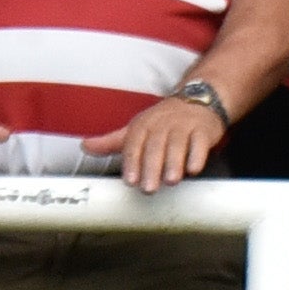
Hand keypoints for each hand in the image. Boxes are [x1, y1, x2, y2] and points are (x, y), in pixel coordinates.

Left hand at [87, 89, 229, 192]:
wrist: (198, 100)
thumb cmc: (163, 122)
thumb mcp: (136, 129)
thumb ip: (111, 142)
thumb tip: (84, 145)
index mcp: (143, 125)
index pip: (134, 144)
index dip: (132, 162)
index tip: (130, 180)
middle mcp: (163, 124)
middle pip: (156, 146)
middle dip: (152, 167)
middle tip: (149, 188)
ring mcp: (184, 125)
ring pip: (178, 144)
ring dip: (174, 163)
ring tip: (171, 180)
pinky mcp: (204, 129)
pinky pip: (201, 142)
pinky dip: (198, 155)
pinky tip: (194, 168)